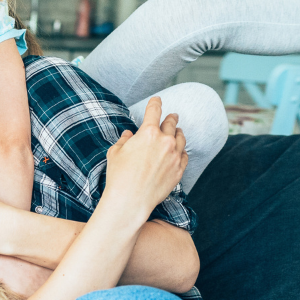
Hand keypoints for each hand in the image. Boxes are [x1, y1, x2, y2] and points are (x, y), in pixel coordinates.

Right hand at [104, 97, 187, 216]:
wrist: (131, 200)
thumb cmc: (119, 176)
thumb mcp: (115, 153)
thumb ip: (124, 140)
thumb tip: (129, 135)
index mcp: (148, 133)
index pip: (154, 111)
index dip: (155, 102)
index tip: (157, 99)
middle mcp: (165, 142)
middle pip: (171, 123)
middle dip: (171, 117)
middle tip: (172, 115)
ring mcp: (174, 156)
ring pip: (181, 138)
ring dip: (178, 132)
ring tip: (177, 131)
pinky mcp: (179, 170)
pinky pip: (185, 155)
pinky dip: (182, 151)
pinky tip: (179, 151)